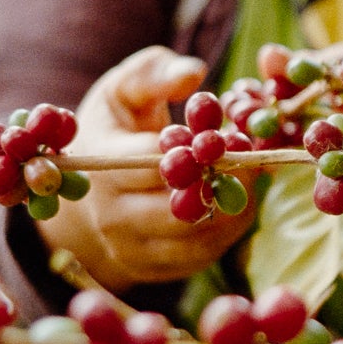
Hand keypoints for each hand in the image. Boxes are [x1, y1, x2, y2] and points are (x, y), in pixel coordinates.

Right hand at [37, 47, 253, 294]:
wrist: (88, 185)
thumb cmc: (115, 126)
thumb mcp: (125, 88)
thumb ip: (155, 73)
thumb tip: (194, 74)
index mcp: (103, 166)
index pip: (160, 165)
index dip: (205, 151)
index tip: (234, 136)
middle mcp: (110, 215)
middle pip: (181, 209)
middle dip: (225, 184)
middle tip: (254, 159)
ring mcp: (128, 248)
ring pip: (196, 238)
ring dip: (233, 209)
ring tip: (250, 179)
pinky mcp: (149, 270)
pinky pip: (200, 256)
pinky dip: (227, 231)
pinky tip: (236, 202)